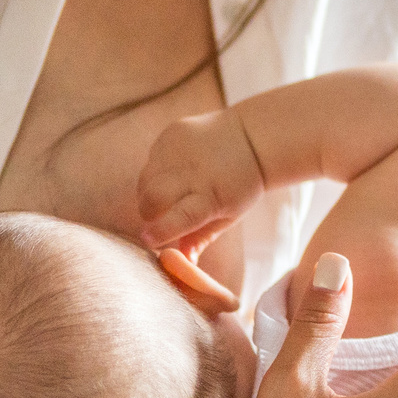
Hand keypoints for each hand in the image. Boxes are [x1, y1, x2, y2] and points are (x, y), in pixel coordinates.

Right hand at [139, 110, 267, 256]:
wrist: (251, 138)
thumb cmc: (240, 185)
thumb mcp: (228, 215)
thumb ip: (202, 238)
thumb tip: (183, 263)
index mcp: (213, 195)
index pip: (182, 216)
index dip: (161, 230)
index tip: (148, 240)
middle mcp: (195, 171)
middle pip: (153, 197)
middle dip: (148, 213)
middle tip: (158, 217)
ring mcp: (181, 149)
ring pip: (145, 179)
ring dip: (147, 193)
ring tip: (168, 195)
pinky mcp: (172, 133)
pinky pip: (150, 159)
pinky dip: (155, 172)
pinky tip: (173, 172)